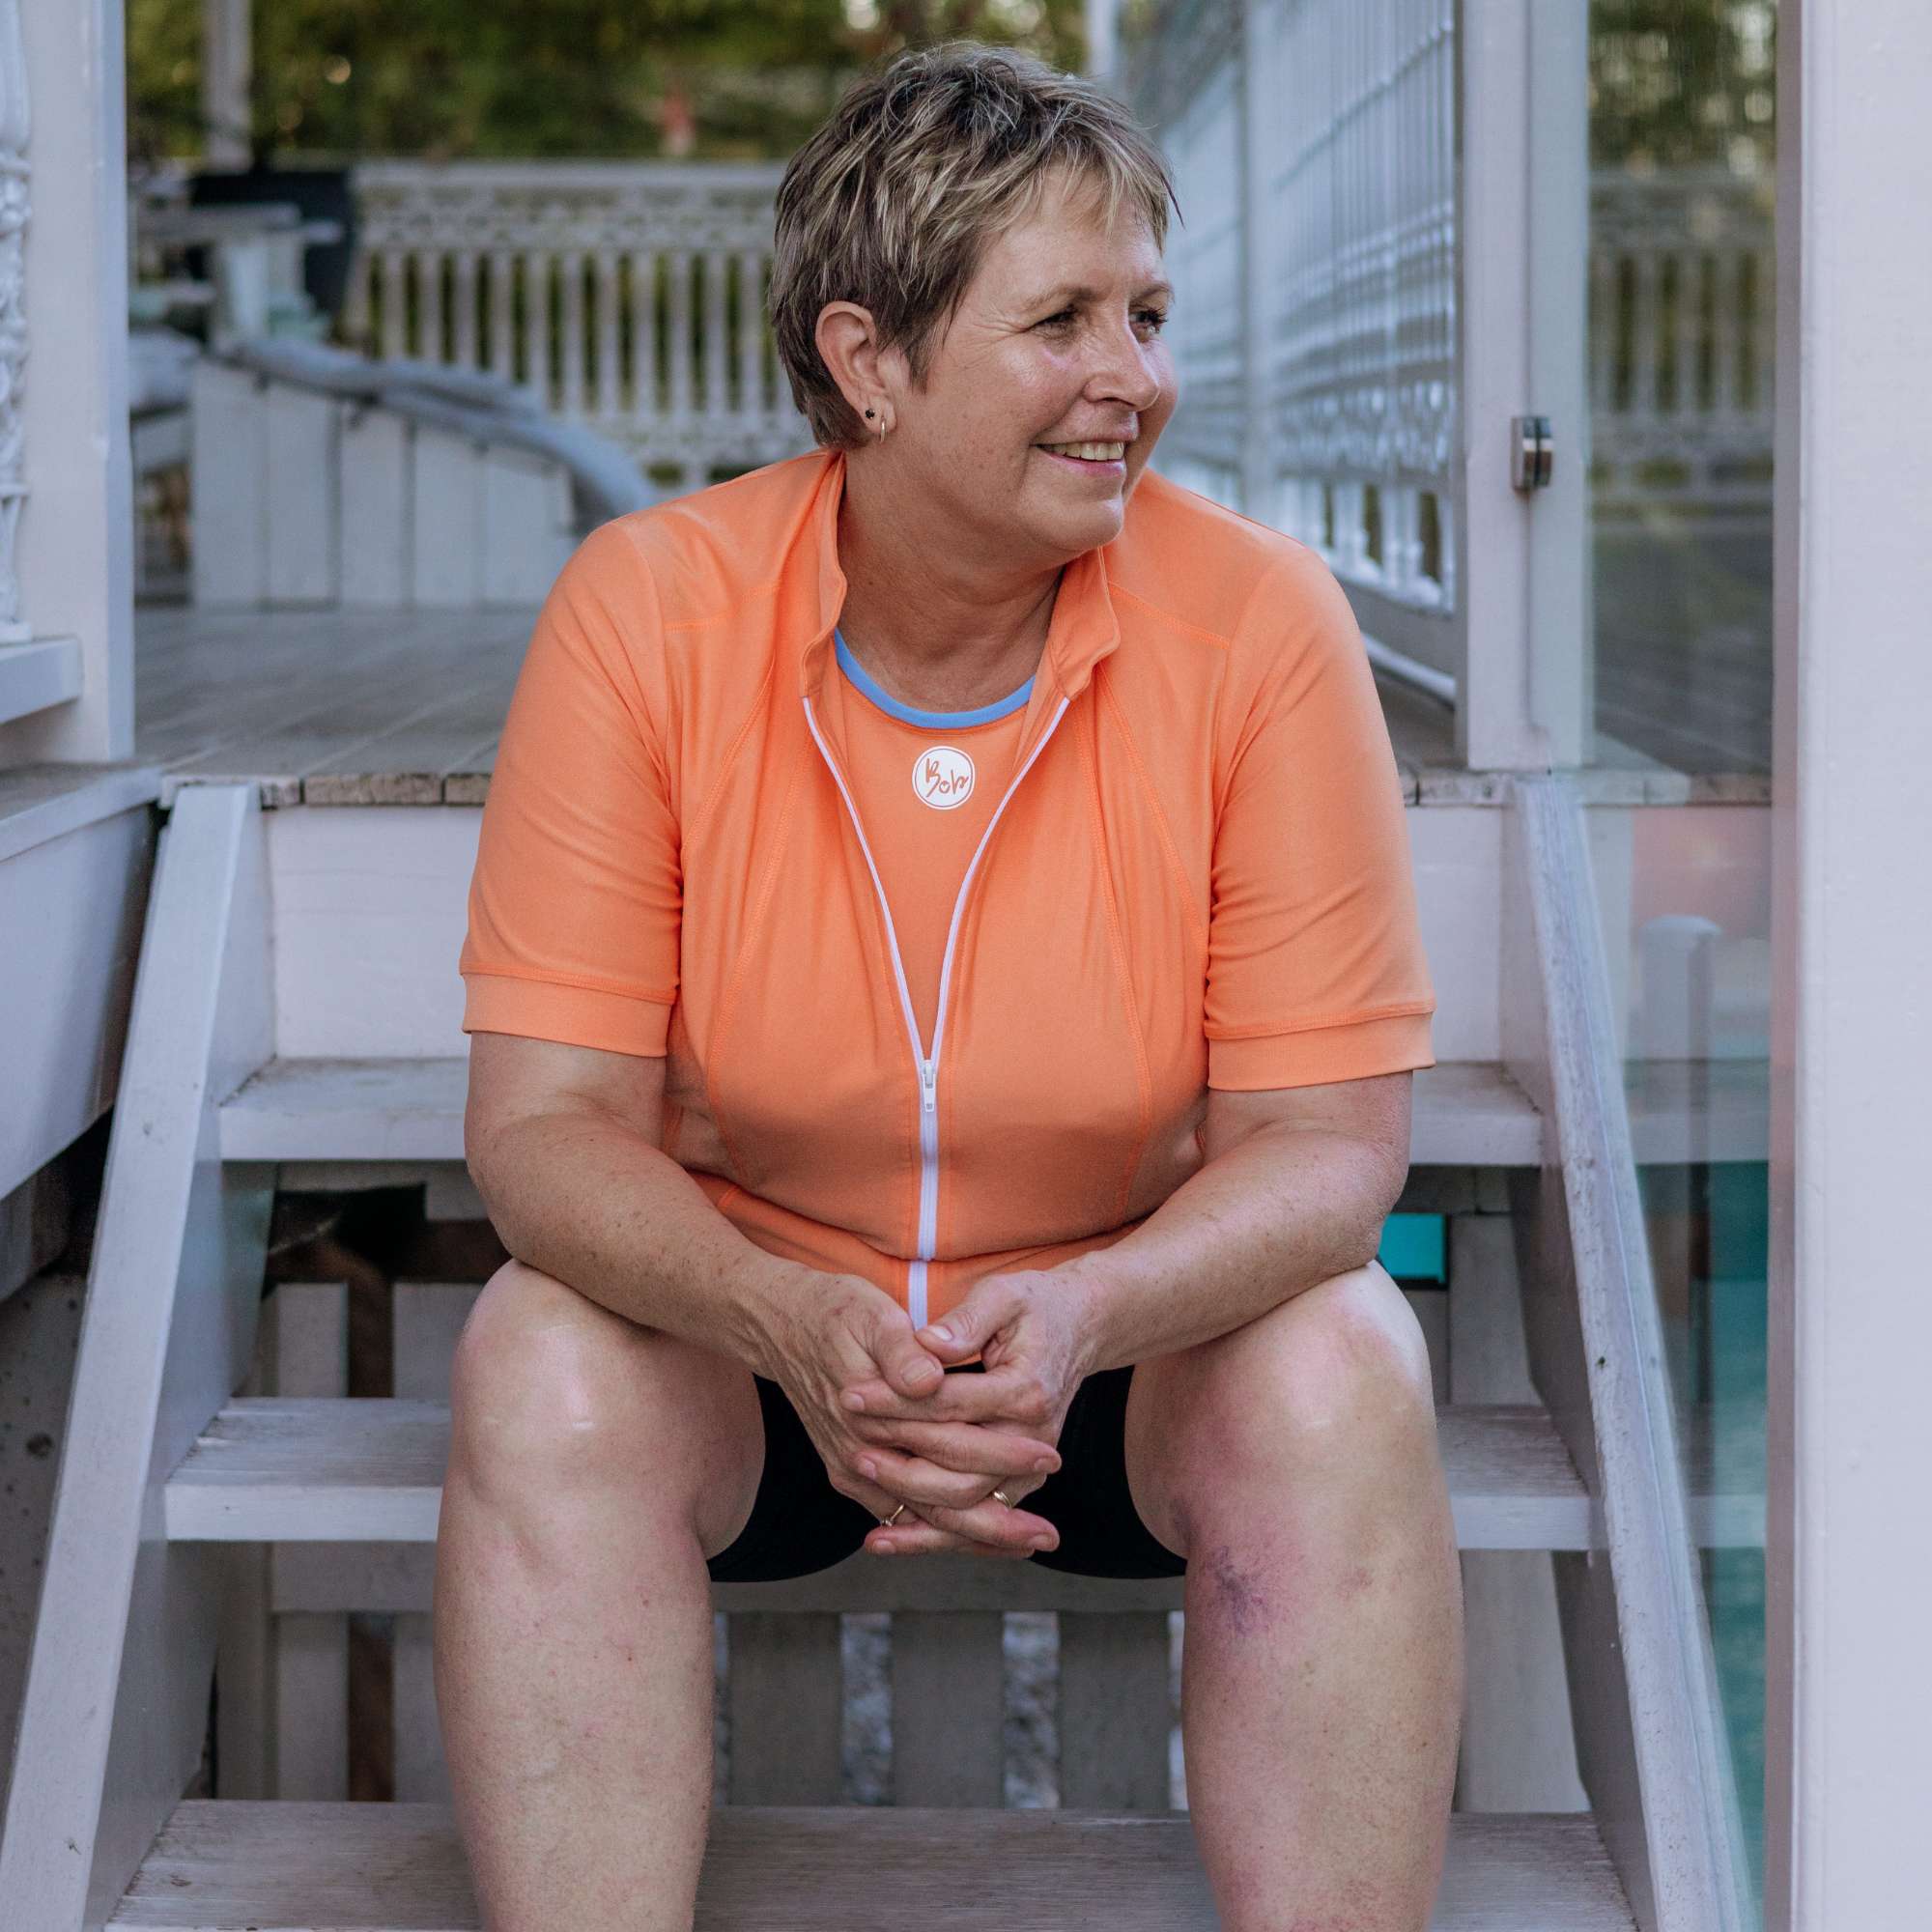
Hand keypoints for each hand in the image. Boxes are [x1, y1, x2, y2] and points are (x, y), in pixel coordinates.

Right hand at [751, 1269, 1056, 1556]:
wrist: (777, 1325)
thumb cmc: (833, 1312)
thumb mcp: (868, 1314)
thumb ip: (900, 1348)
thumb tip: (930, 1380)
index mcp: (869, 1413)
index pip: (946, 1449)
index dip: (1001, 1455)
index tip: (1049, 1456)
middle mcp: (857, 1454)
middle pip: (936, 1503)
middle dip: (996, 1523)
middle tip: (1049, 1535)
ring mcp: (852, 1468)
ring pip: (920, 1520)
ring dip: (973, 1537)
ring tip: (1026, 1544)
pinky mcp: (852, 1472)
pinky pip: (901, 1513)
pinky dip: (940, 1531)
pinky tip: (978, 1536)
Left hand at [842, 1269, 1095, 1557]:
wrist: (1078, 1330)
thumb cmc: (1033, 1307)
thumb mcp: (1002, 1295)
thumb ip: (966, 1321)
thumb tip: (927, 1344)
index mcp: (1026, 1390)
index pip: (950, 1404)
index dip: (895, 1401)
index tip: (850, 1394)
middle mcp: (1033, 1438)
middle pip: (957, 1465)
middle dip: (899, 1458)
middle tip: (851, 1443)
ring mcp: (1028, 1467)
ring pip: (964, 1504)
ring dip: (909, 1504)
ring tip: (860, 1482)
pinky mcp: (1017, 1482)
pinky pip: (971, 1520)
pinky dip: (929, 1537)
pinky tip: (884, 1539)